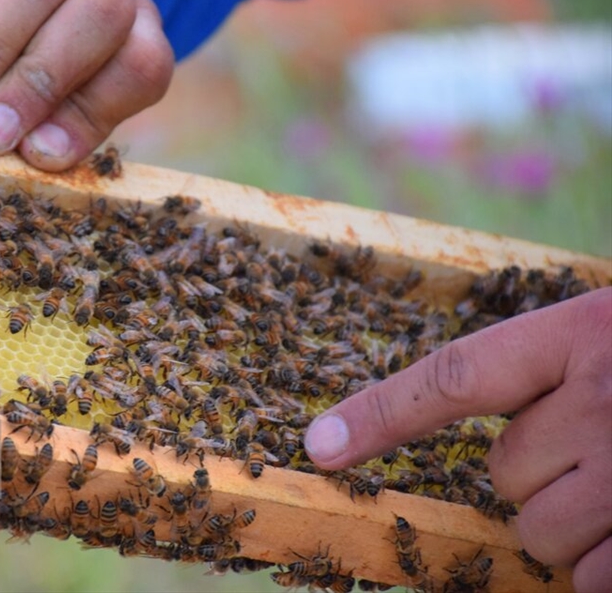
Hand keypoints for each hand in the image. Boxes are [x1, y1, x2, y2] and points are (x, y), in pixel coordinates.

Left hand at [304, 287, 610, 591]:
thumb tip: (459, 405)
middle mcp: (599, 398)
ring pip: (538, 532)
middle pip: (501, 473)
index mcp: (578, 336)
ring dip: (571, 525)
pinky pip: (591, 578)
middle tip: (597, 445)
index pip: (454, 379)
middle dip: (537, 472)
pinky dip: (605, 565)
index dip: (381, 415)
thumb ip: (542, 366)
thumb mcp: (604, 335)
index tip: (320, 446)